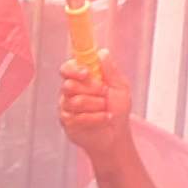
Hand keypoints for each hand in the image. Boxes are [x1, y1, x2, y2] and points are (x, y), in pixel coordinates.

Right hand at [56, 46, 137, 160]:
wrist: (116, 134)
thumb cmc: (117, 109)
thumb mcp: (120, 87)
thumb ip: (110, 71)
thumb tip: (102, 53)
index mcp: (81, 79)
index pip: (67, 68)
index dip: (73, 69)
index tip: (86, 73)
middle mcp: (70, 92)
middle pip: (69, 85)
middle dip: (91, 89)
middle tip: (105, 93)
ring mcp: (67, 108)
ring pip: (76, 102)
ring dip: (97, 105)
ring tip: (106, 109)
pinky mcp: (68, 123)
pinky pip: (79, 117)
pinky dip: (97, 118)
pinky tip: (104, 119)